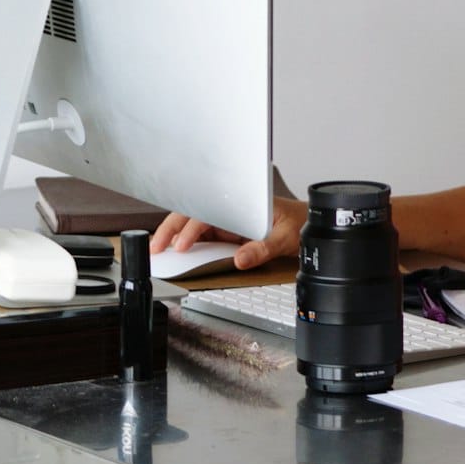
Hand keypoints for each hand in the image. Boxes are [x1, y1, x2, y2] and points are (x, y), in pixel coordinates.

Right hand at [155, 195, 304, 269]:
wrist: (308, 223)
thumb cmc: (298, 222)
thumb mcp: (283, 237)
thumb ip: (262, 249)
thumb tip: (240, 259)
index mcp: (241, 204)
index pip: (208, 213)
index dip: (191, 229)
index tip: (181, 245)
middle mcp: (231, 209)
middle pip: (192, 214)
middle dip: (171, 228)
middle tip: (156, 246)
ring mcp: (227, 220)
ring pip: (193, 223)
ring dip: (174, 233)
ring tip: (157, 248)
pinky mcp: (227, 231)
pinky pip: (202, 235)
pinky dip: (185, 241)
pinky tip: (174, 250)